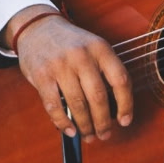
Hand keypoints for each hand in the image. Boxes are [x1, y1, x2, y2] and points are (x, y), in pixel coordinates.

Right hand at [9, 7, 133, 140]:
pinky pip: (54, 106)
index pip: (120, 80)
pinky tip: (70, 130)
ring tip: (88, 135)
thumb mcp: (93, 47)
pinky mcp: (42, 75)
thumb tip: (114, 110)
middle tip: (104, 134)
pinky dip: (63, 123)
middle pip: (98, 97)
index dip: (126, 105)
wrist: (37, 27)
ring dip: (84, 126)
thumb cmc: (70, 44)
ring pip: (77, 104)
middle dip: (102, 122)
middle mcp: (81, 55)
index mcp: (100, 48)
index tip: (124, 121)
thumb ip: (104, 71)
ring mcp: (60, 65)